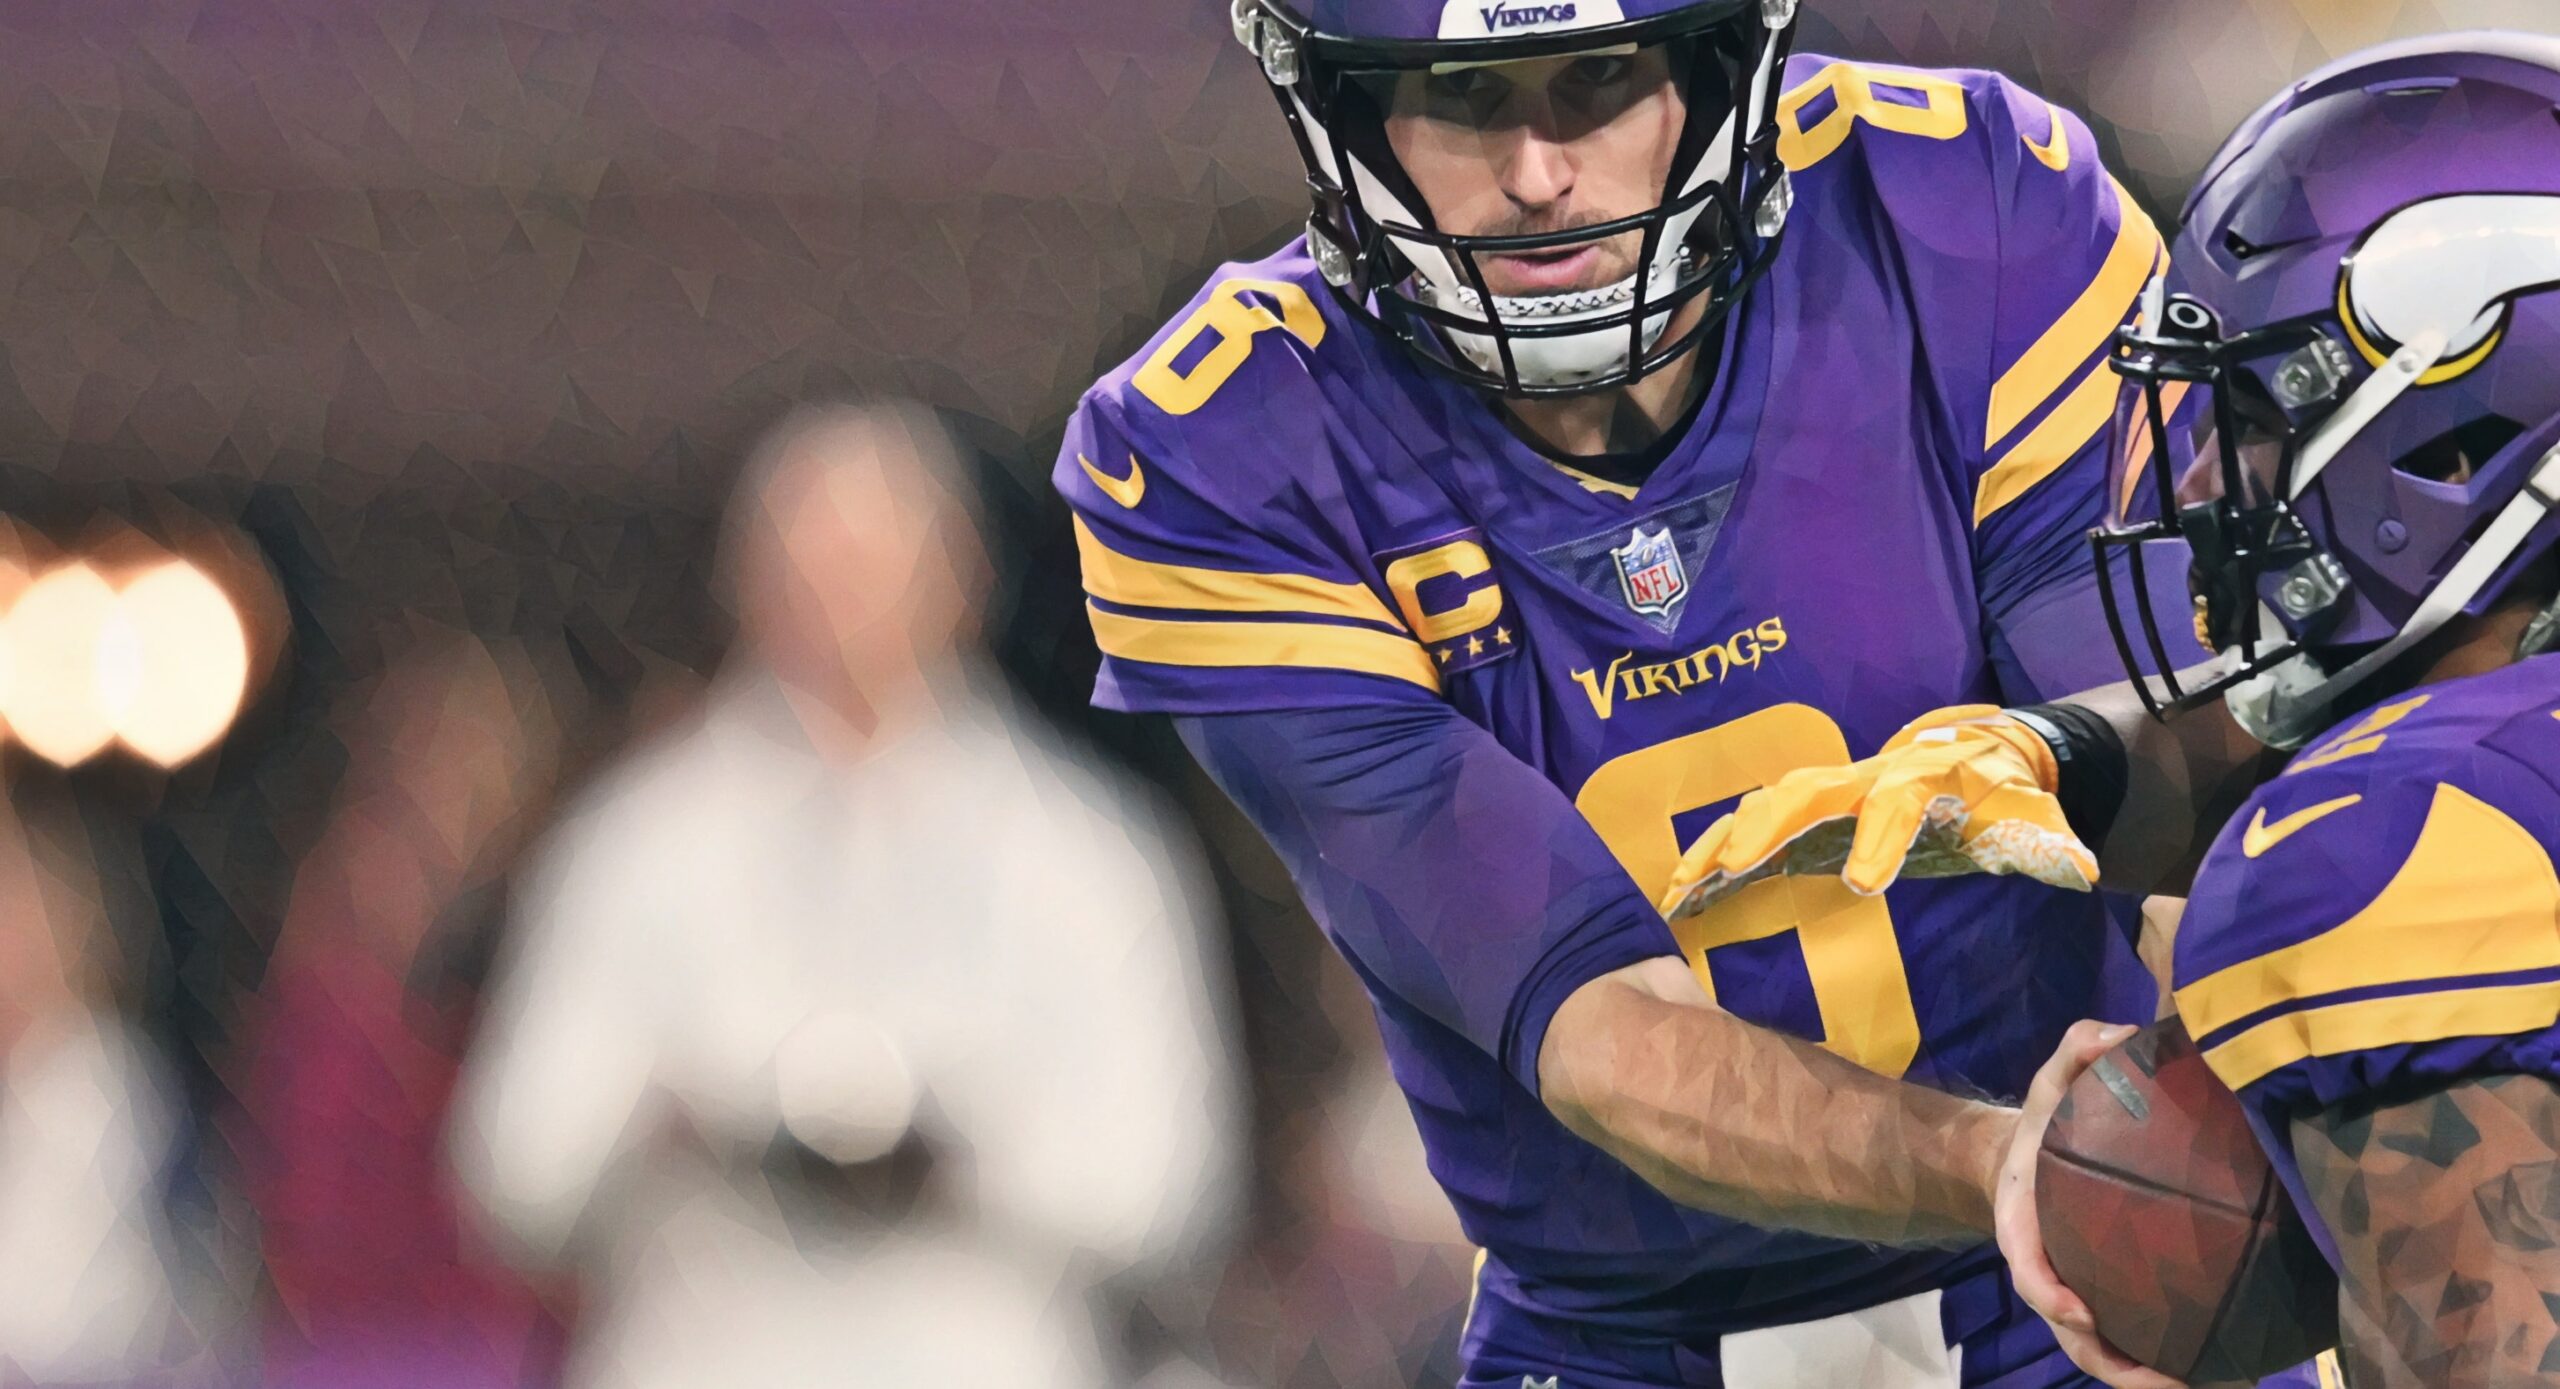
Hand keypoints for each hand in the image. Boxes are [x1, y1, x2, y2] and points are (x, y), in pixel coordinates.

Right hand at [1660, 705, 2097, 920]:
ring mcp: (1828, 790)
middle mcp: (1862, 777)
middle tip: (1738, 866)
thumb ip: (2050, 845)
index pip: (1895, 804)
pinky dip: (1714, 852)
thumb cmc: (1998, 793)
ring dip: (1724, 840)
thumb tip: (2085, 869)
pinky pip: (1752, 827)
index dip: (1878, 838)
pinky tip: (1682, 892)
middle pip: (1807, 794)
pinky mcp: (1807, 812)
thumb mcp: (2031, 817)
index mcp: (1918, 779)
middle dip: (1769, 827)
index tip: (1864, 882)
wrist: (1973, 754)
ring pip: (1766, 805)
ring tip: (1686, 884)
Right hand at [1995, 1019, 2187, 1388]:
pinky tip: (2219, 1369)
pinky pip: (2131, 1341)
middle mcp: (2047, 1274)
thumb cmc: (2040, 1125)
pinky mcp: (2104, 1301)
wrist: (2020, 1160)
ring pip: (2104, 1355)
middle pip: (2073, 1336)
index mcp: (2022, 1228)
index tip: (2079, 1312)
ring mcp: (2075, 1294)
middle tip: (2168, 1381)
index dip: (2049, 1296)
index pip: (2028, 1270)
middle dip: (2115, 1366)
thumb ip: (2077, 1050)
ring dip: (2146, 1379)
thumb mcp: (2046, 1079)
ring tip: (2209, 1387)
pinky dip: (2163, 1362)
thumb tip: (2125, 1033)